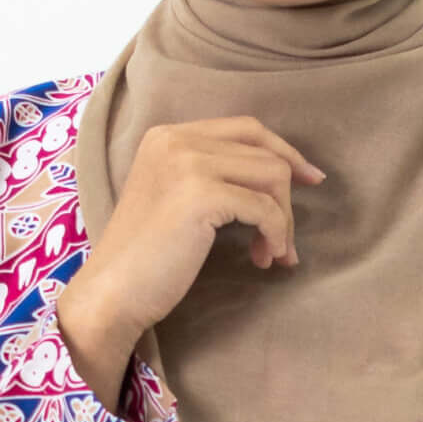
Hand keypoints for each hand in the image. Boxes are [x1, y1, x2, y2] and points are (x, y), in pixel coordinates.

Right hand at [56, 116, 327, 404]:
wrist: (112, 293)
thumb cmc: (146, 259)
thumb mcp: (177, 200)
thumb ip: (214, 177)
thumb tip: (285, 175)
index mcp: (168, 136)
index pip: (246, 129)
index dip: (285, 151)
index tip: (310, 179)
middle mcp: (176, 140)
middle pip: (265, 152)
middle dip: (286, 198)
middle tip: (284, 241)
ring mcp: (187, 163)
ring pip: (272, 176)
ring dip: (283, 220)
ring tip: (271, 254)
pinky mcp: (201, 194)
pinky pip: (265, 208)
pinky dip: (276, 234)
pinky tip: (264, 259)